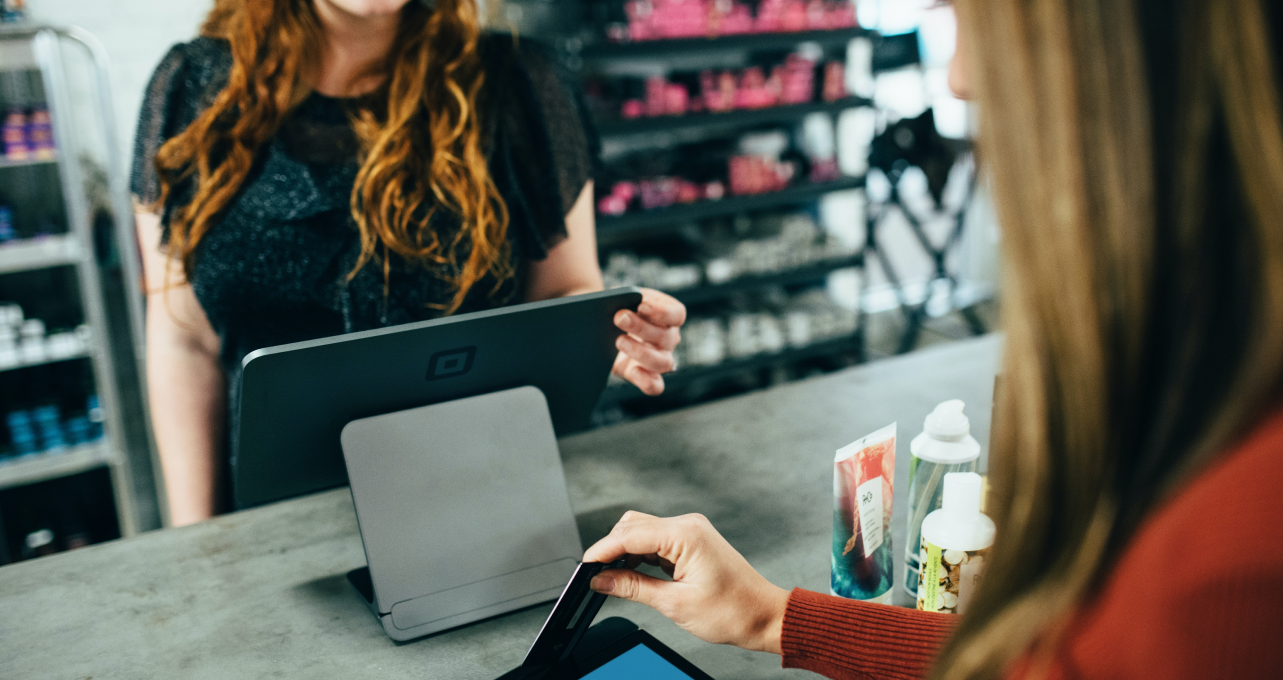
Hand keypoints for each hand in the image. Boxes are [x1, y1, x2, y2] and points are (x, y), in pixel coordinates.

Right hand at [582, 511, 789, 654]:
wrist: (764, 616)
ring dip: (625, 552)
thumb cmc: (733, 611)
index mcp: (686, 535)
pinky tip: (634, 575)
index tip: (585, 567)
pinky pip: (656, 540)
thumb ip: (633, 588)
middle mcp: (688, 525)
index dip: (602, 550)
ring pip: (642, 531)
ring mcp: (690, 531)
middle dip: (611, 549)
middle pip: (632, 526)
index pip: (630, 535)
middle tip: (595, 576)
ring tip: (614, 579)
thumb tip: (602, 580)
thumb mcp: (675, 604)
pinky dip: (640, 555)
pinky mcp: (691, 541)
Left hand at [613, 288, 685, 395]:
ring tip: (619, 341)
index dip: (662, 311)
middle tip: (619, 318)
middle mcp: (668, 338)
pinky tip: (633, 370)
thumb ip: (624, 299)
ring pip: (663, 363)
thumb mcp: (622, 298)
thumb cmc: (617, 308)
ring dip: (641, 352)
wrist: (601, 327)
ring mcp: (659, 358)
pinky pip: (655, 385)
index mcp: (667, 315)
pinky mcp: (644, 375)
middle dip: (641, 327)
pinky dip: (646, 380)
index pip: (676, 313)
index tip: (642, 306)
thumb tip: (618, 308)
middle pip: (666, 337)